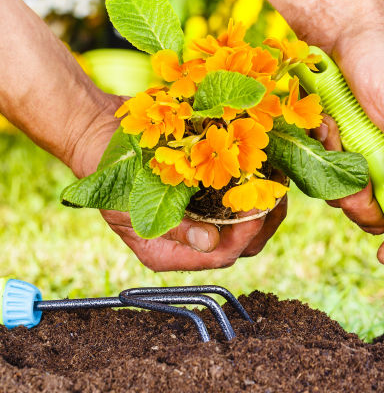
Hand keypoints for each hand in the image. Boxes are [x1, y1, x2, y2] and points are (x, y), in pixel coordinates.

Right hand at [69, 97, 286, 271]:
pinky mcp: (210, 197)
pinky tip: (267, 171)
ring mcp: (202, 219)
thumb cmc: (109, 173)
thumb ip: (172, 227)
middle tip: (273, 192)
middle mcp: (190, 242)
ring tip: (275, 181)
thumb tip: (210, 243)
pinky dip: (257, 190)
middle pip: (242, 246)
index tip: (256, 207)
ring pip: (250, 226)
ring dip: (265, 204)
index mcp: (169, 253)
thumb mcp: (131, 204)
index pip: (220, 256)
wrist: (99, 136)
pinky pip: (243, 202)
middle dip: (263, 221)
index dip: (243, 234)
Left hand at [312, 23, 383, 265]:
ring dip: (339, 175)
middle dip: (364, 204)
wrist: (341, 32)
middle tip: (352, 183)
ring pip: (353, 196)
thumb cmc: (383, 63)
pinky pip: (329, 172)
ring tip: (336, 134)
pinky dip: (324, 154)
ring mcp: (370, 156)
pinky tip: (326, 126)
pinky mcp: (343, 148)